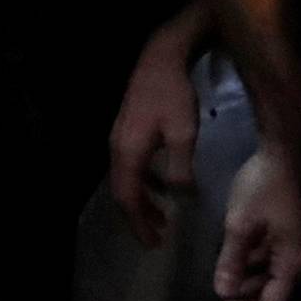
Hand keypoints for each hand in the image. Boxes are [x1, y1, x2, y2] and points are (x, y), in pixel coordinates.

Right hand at [107, 14, 198, 246]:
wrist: (161, 57)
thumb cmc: (173, 95)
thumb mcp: (183, 134)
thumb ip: (180, 169)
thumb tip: (181, 197)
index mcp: (127, 153)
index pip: (128, 199)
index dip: (138, 224)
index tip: (153, 244)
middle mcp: (117, 148)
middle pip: (122, 192)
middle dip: (138, 217)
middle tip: (157, 237)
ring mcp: (119, 137)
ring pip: (126, 179)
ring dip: (142, 200)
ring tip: (162, 216)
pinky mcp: (127, 128)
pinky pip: (131, 165)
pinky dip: (144, 181)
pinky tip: (163, 183)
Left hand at [212, 142, 300, 300]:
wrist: (284, 151)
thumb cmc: (264, 188)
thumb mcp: (241, 225)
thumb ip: (232, 260)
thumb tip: (223, 293)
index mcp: (292, 262)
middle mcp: (297, 257)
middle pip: (272, 290)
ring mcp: (292, 243)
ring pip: (269, 273)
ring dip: (247, 282)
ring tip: (222, 289)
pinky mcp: (286, 229)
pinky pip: (268, 256)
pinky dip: (251, 264)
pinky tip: (231, 263)